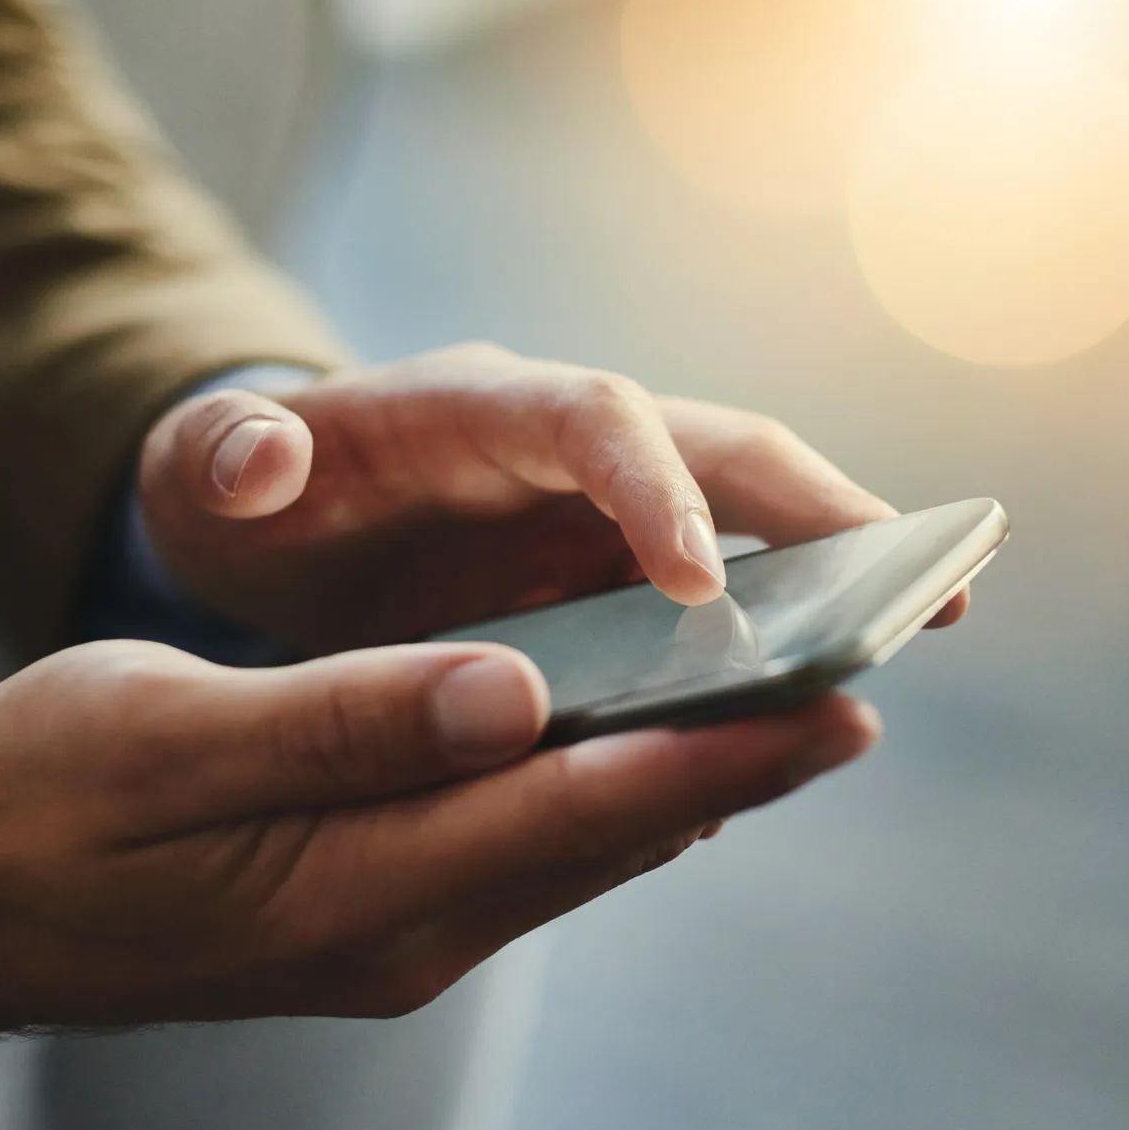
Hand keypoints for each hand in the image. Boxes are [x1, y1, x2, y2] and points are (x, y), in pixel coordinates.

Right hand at [0, 639, 876, 1055]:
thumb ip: (346, 723)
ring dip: (688, 780)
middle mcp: (402, 928)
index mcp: (356, 884)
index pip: (578, 805)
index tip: (838, 704)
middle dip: (741, 767)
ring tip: (791, 714)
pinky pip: (523, 850)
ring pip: (578, 846)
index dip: (718, 751)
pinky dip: (603, 794)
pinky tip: (650, 749)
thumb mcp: (165, 738)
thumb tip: (512, 691)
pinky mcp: (374, 913)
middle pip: (609, 833)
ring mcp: (392, 933)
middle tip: (861, 695)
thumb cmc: (31, 803)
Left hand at [136, 343, 969, 652]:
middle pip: (721, 451)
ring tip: (924, 625)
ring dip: (837, 567)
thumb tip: (260, 457)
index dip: (657, 492)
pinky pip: (719, 602)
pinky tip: (802, 722)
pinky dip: (768, 646)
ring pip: (748, 523)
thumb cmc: (237, 494)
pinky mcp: (618, 573)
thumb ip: (223, 457)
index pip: (595, 421)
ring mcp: (604, 508)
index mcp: (479, 407)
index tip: (706, 586)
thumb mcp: (202, 473)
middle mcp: (567, 442)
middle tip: (926, 582)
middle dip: (824, 509)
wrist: (266, 520)